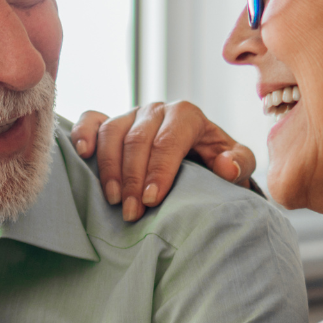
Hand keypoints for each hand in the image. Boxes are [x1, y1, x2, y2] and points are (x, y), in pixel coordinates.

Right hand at [70, 102, 256, 220]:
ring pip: (112, 132)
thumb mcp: (238, 163)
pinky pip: (92, 120)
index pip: (168, 140)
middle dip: (133, 179)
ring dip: (109, 168)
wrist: (199, 154)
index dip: (159, 170)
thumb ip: (239, 163)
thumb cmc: (216, 161)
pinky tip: (82, 154)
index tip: (153, 201)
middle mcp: (157, 110)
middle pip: (137, 139)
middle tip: (132, 212)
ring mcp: (131, 114)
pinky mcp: (112, 122)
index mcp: (186, 115)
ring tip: (112, 200)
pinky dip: (84, 134)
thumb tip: (226, 166)